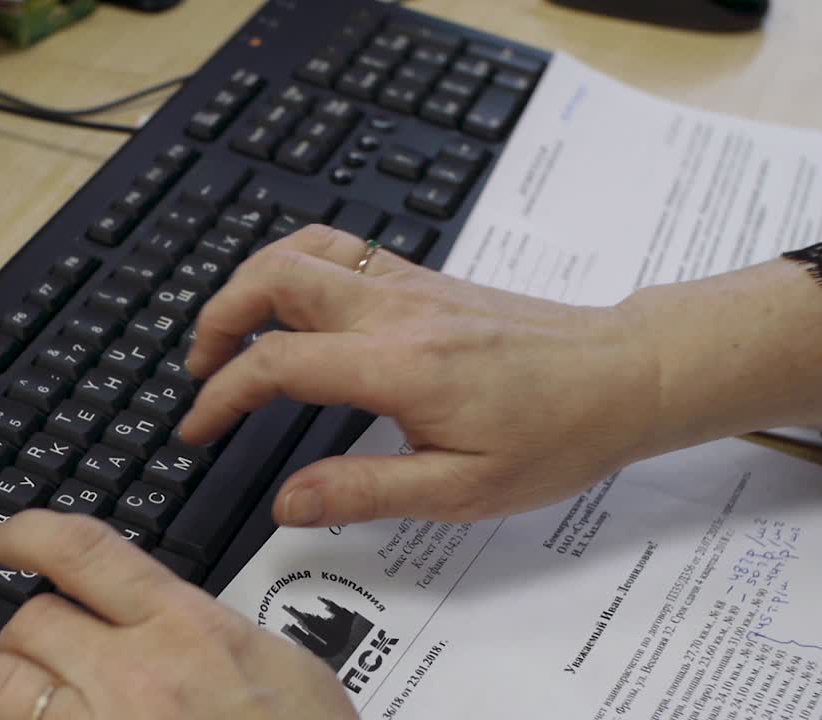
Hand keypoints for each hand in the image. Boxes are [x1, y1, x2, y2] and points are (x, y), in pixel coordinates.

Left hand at [0, 511, 354, 719]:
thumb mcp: (283, 668)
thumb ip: (217, 633)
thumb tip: (181, 619)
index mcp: (187, 629)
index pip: (84, 552)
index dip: (31, 534)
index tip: (10, 539)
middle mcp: (132, 676)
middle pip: (32, 621)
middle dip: (22, 629)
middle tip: (24, 641)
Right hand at [179, 225, 663, 526]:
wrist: (624, 372)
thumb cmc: (557, 435)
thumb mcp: (463, 489)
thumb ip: (366, 492)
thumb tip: (289, 505)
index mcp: (398, 366)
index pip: (277, 364)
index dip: (221, 397)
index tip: (197, 431)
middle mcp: (394, 310)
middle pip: (273, 276)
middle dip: (218, 317)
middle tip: (202, 370)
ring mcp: (408, 285)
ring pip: (301, 249)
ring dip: (251, 284)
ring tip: (235, 336)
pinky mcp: (423, 279)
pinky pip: (339, 250)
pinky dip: (294, 269)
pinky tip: (295, 311)